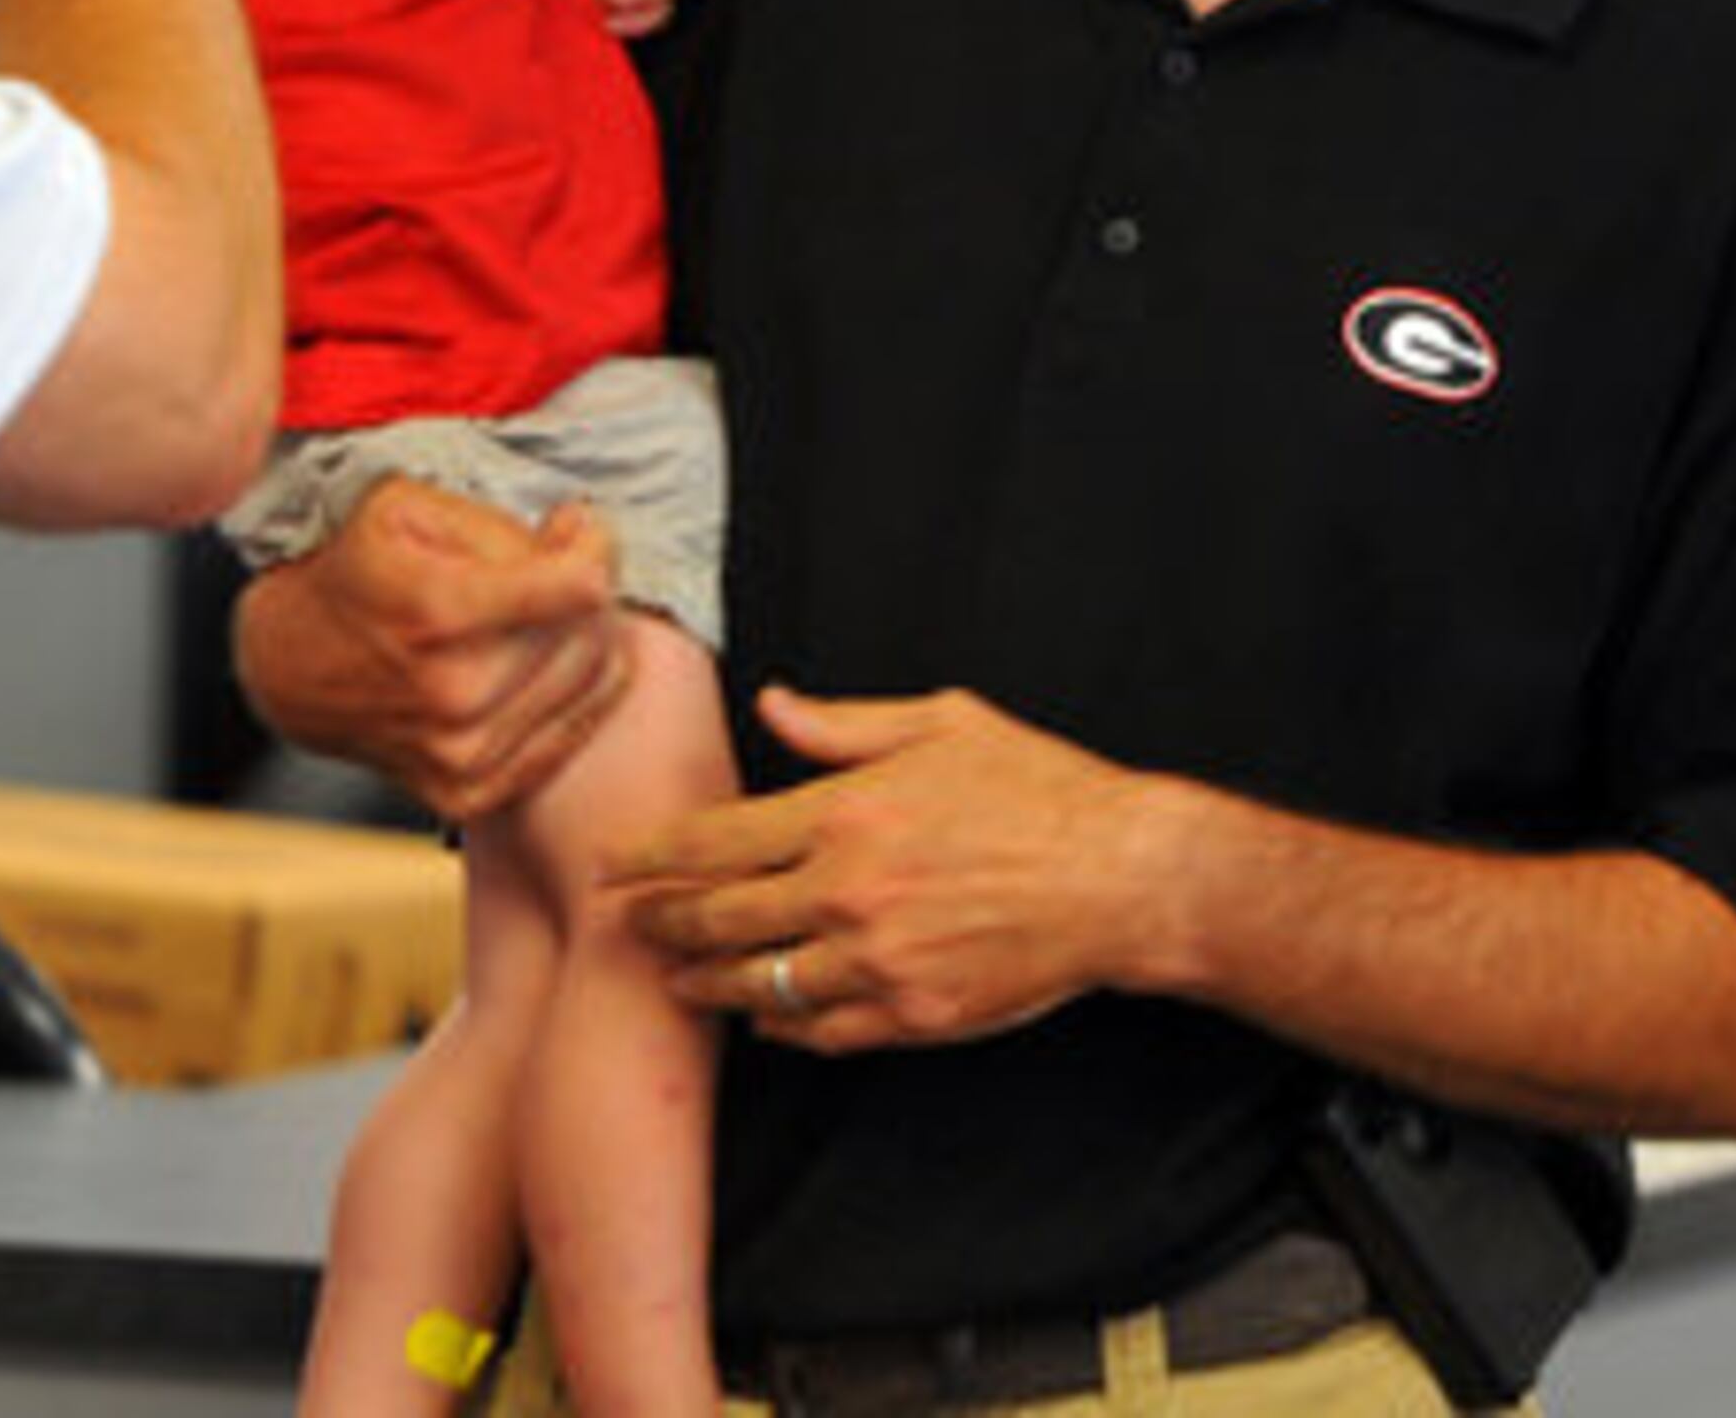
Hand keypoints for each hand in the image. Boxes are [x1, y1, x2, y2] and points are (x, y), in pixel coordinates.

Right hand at [231, 478, 631, 822]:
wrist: (291, 665)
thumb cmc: (352, 574)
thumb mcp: (405, 507)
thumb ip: (498, 522)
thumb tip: (575, 542)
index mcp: (436, 614)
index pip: (581, 587)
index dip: (593, 545)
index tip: (574, 527)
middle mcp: (454, 695)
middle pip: (592, 635)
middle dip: (592, 587)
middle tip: (562, 561)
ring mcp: (461, 756)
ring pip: (591, 685)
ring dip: (589, 636)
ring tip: (550, 608)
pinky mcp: (468, 795)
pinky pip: (571, 738)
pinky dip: (575, 693)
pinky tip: (543, 659)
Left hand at [607, 684, 1172, 1053]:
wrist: (1121, 878)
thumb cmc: (1036, 789)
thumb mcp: (939, 724)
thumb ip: (842, 726)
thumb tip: (772, 706)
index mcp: (845, 813)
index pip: (715, 841)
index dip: (652, 856)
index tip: (615, 863)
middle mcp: (847, 890)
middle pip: (718, 918)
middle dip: (659, 922)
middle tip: (623, 923)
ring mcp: (879, 959)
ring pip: (759, 983)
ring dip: (705, 983)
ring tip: (673, 978)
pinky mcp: (915, 1013)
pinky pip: (823, 1029)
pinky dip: (782, 1024)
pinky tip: (762, 1015)